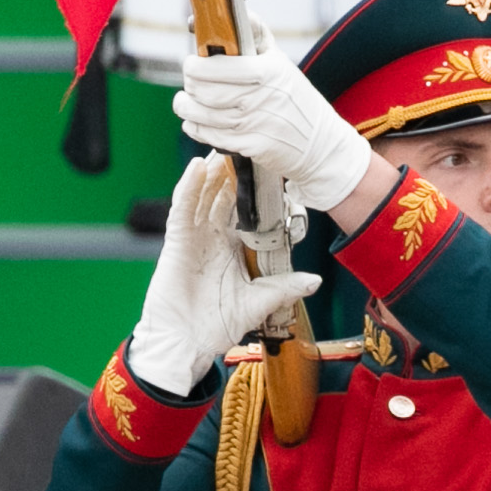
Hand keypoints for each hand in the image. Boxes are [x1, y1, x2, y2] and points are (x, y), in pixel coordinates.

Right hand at [129, 154, 320, 394]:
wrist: (185, 345)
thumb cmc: (214, 326)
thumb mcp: (259, 303)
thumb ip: (285, 288)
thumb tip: (315, 280)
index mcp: (229, 249)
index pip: (243, 213)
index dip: (253, 193)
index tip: (270, 171)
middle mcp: (210, 239)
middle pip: (221, 198)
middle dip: (231, 174)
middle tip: (244, 146)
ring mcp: (191, 239)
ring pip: (201, 197)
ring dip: (211, 173)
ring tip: (222, 147)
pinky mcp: (175, 243)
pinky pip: (182, 210)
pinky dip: (188, 188)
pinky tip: (197, 168)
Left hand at [175, 50, 385, 223]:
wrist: (320, 144)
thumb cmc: (296, 98)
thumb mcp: (282, 62)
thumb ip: (256, 35)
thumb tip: (234, 13)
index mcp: (267, 71)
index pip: (214, 66)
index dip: (195, 65)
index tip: (193, 63)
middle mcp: (259, 98)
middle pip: (203, 90)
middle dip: (190, 84)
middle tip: (192, 82)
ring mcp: (253, 124)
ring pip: (200, 113)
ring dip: (185, 107)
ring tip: (185, 101)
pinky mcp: (248, 146)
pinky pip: (208, 135)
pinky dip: (195, 127)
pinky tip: (196, 121)